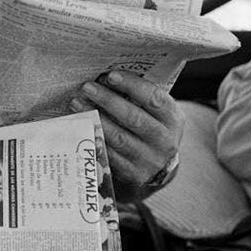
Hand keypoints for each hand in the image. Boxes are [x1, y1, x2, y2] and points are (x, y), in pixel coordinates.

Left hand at [70, 71, 183, 198]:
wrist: (158, 166)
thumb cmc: (151, 127)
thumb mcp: (156, 113)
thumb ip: (140, 97)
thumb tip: (106, 77)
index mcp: (173, 119)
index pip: (154, 99)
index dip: (132, 86)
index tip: (109, 76)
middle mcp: (164, 141)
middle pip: (133, 118)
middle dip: (107, 100)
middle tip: (87, 87)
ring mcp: (149, 160)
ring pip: (118, 138)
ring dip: (95, 118)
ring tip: (77, 103)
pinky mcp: (132, 174)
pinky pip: (109, 155)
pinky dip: (93, 138)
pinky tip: (80, 125)